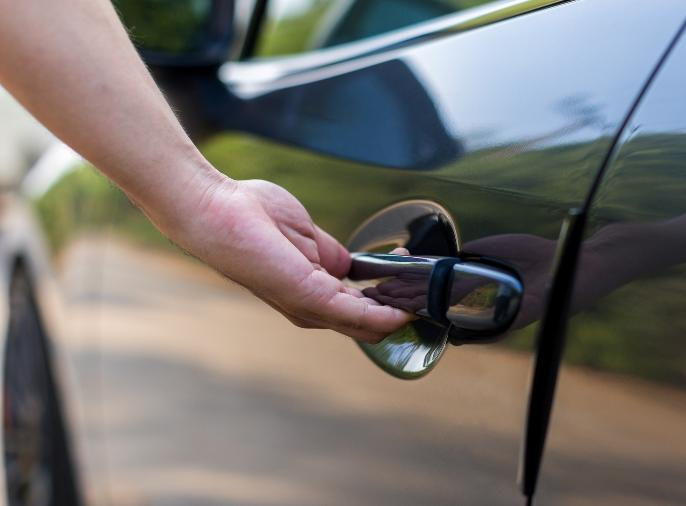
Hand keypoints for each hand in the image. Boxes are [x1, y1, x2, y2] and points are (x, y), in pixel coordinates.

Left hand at [160, 176, 411, 342]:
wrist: (217, 208)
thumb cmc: (249, 214)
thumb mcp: (306, 236)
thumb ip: (331, 257)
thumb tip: (354, 267)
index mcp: (309, 293)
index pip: (357, 311)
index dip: (388, 300)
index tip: (410, 278)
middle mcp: (309, 308)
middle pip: (367, 326)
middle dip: (399, 311)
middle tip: (424, 293)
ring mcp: (309, 305)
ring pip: (367, 326)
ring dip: (398, 314)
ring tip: (423, 299)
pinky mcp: (309, 296)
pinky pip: (357, 315)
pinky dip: (384, 314)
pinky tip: (404, 309)